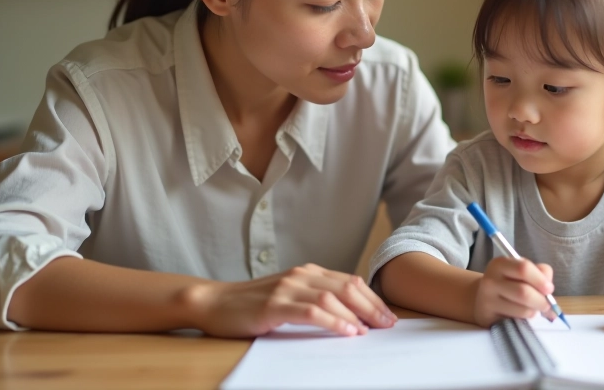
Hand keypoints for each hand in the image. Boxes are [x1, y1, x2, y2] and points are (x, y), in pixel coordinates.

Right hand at [184, 263, 397, 337]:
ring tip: (369, 331)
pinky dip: (332, 321)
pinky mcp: (274, 305)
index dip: (372, 298)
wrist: (215, 303)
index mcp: (308, 272)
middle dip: (371, 306)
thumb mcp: (289, 296)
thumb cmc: (252, 304)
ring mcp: (287, 288)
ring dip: (355, 314)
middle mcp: (300, 275)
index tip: (388, 315)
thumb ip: (315, 298)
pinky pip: (311, 311)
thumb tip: (351, 314)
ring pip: (332, 297)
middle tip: (387, 325)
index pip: (349, 281)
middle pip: (347, 287)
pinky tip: (345, 331)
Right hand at [473, 257, 555, 327]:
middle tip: (546, 304)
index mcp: (500, 264)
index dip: (540, 280)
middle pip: (523, 292)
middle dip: (541, 300)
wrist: (483, 299)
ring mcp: (487, 300)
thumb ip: (540, 273)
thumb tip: (549, 288)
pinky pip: (516, 322)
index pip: (523, 268)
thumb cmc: (509, 283)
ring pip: (522, 310)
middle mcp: (490, 281)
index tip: (549, 289)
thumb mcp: (523, 272)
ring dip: (534, 311)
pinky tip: (522, 316)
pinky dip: (525, 320)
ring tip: (532, 309)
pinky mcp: (488, 318)